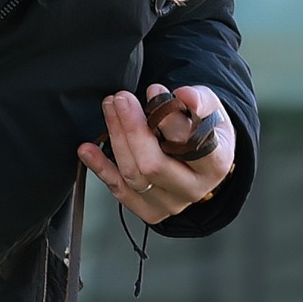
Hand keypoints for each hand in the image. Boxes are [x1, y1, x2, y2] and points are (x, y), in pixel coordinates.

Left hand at [78, 85, 233, 223]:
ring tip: (109, 109)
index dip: (169, 119)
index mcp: (215, 164)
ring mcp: (170, 204)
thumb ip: (200, 100)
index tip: (152, 90)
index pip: (190, 146)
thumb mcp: (212, 109)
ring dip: (115, 140)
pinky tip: (87, 149)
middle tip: (120, 99)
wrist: (203, 159)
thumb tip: (184, 95)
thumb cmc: (204, 129)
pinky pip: (119, 191)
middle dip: (131, 129)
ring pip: (133, 176)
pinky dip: (100, 169)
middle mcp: (194, 189)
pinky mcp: (149, 210)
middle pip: (153, 165)